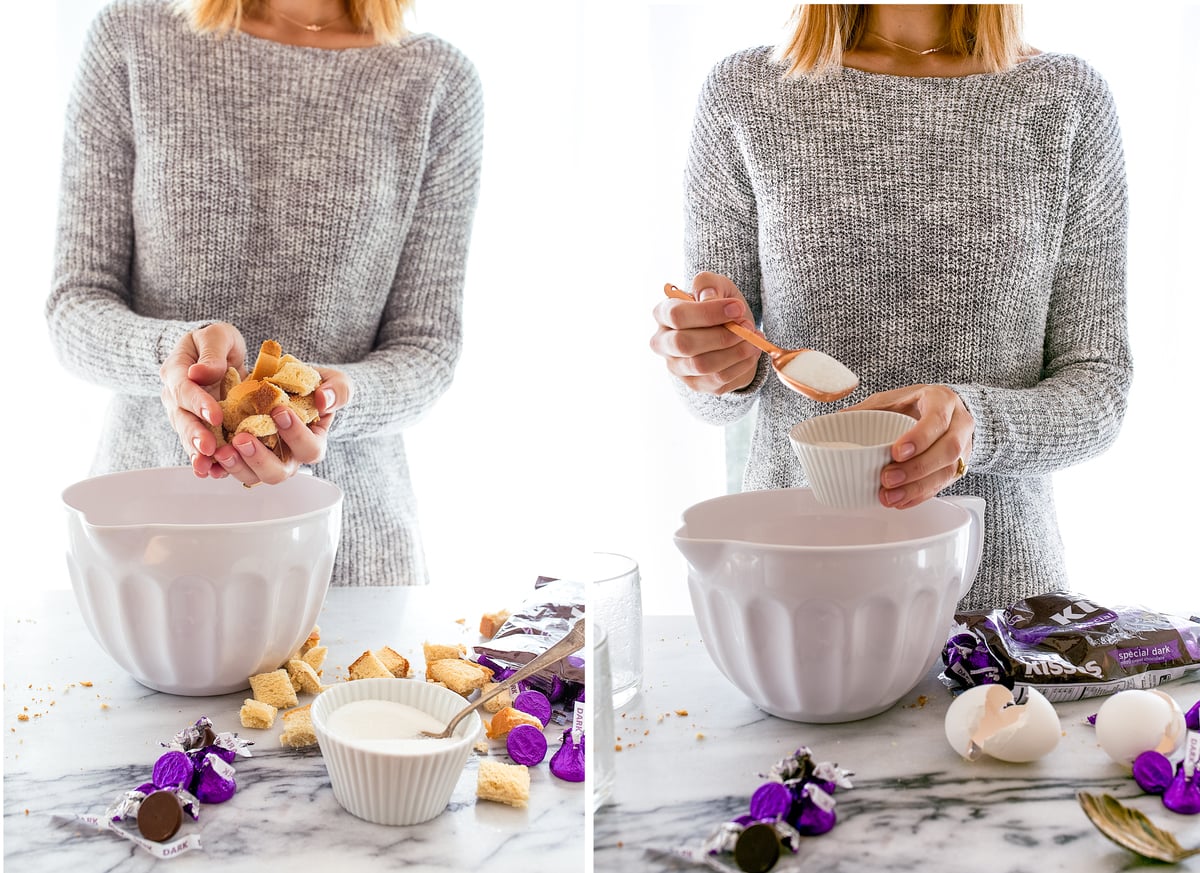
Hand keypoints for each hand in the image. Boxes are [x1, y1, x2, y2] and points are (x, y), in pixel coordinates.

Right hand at [160, 323, 246, 479]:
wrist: (215, 354)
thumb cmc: (216, 342)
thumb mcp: (217, 335)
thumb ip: (211, 352)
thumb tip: (201, 372)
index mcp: (177, 370)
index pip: (184, 388)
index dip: (198, 402)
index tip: (215, 414)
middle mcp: (176, 397)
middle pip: (182, 418)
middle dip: (195, 434)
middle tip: (208, 448)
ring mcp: (185, 415)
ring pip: (188, 437)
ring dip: (197, 454)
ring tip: (207, 469)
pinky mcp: (199, 428)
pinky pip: (199, 447)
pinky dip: (207, 461)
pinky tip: (215, 473)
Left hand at [210, 367, 352, 486]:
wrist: (287, 385)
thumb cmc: (314, 388)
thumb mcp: (334, 383)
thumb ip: (337, 390)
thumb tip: (324, 401)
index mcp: (312, 443)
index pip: (309, 449)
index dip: (296, 435)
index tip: (280, 412)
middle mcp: (288, 459)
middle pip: (278, 473)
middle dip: (259, 458)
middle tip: (243, 437)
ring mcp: (263, 460)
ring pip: (251, 476)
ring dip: (236, 465)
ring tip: (222, 449)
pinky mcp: (241, 456)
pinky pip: (230, 467)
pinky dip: (217, 465)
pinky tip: (208, 455)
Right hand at [649, 271, 760, 394]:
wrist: (731, 332)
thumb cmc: (719, 306)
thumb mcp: (716, 286)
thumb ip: (709, 284)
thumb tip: (709, 298)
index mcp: (662, 314)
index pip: (676, 315)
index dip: (708, 313)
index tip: (737, 308)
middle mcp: (663, 343)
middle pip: (684, 344)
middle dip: (721, 336)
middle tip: (747, 325)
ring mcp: (677, 367)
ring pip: (703, 365)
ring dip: (735, 351)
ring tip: (753, 338)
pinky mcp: (695, 384)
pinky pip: (718, 379)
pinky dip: (741, 365)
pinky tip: (751, 351)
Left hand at [847, 384, 974, 508]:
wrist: (945, 411)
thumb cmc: (916, 404)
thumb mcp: (894, 398)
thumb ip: (868, 408)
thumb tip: (836, 419)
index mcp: (942, 400)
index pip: (937, 419)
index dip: (919, 438)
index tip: (896, 452)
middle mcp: (959, 423)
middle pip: (948, 450)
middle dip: (916, 469)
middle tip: (887, 479)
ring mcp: (964, 447)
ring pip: (948, 471)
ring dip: (917, 488)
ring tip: (890, 496)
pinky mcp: (958, 467)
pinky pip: (943, 485)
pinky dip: (921, 496)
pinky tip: (901, 501)